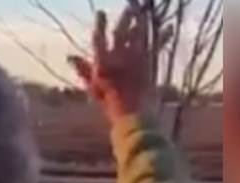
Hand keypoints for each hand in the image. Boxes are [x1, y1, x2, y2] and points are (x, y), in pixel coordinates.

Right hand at [68, 1, 165, 123]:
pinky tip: (168, 28)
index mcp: (102, 63)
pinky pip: (155, 46)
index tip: (101, 13)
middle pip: (121, 32)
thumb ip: (83, 70)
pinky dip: (163, 37)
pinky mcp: (149, 64)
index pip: (99, 39)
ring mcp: (135, 60)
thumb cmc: (109, 104)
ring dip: (141, 22)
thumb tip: (71, 57)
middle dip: (125, 18)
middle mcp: (119, 58)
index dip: (100, 25)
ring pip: (138, 35)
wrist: (131, 115)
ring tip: (144, 12)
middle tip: (130, 6)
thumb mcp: (93, 88)